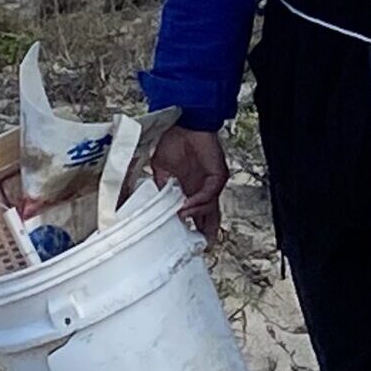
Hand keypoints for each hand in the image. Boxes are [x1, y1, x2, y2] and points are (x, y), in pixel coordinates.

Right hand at [147, 124, 228, 244]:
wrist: (183, 123)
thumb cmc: (173, 142)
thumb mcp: (161, 170)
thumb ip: (160, 188)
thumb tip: (152, 206)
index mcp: (190, 188)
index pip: (196, 213)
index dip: (192, 227)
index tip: (184, 242)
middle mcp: (203, 188)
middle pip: (210, 216)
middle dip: (206, 232)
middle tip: (200, 247)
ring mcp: (212, 183)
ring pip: (211, 208)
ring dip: (197, 217)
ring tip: (182, 220)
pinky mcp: (217, 175)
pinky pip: (210, 194)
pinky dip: (199, 202)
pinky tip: (187, 206)